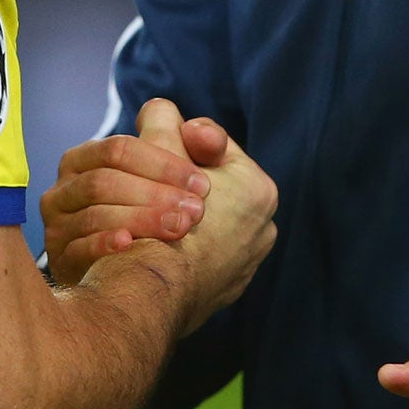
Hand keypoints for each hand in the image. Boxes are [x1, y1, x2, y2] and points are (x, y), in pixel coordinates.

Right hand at [40, 99, 228, 284]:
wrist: (148, 278)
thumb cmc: (171, 212)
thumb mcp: (192, 175)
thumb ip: (205, 144)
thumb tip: (199, 131)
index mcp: (87, 157)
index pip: (119, 149)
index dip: (163, 163)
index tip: (203, 185)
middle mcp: (66, 188)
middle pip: (104, 181)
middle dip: (154, 194)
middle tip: (196, 211)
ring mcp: (59, 225)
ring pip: (93, 214)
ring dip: (140, 219)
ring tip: (179, 229)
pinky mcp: (61, 261)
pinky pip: (77, 250)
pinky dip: (104, 245)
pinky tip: (130, 244)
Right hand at [150, 115, 275, 334]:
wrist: (148, 293)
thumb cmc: (157, 213)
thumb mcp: (159, 146)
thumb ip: (163, 119)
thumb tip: (163, 111)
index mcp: (258, 189)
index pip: (213, 147)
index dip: (179, 141)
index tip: (160, 147)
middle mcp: (262, 230)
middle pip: (210, 188)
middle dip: (178, 182)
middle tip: (152, 185)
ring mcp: (242, 269)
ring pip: (205, 225)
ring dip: (174, 214)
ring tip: (150, 217)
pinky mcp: (217, 297)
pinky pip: (196, 261)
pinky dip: (176, 249)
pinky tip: (146, 243)